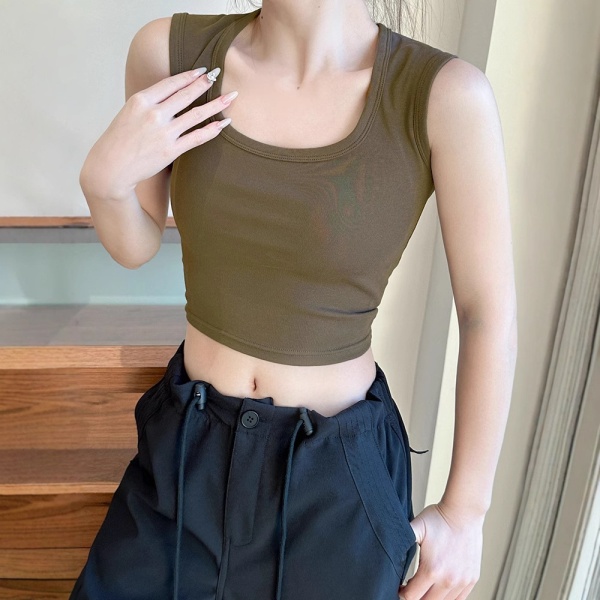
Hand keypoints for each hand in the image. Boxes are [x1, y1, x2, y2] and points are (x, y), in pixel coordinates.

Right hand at [81, 67, 236, 197]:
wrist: (111, 167)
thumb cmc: (119, 140)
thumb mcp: (129, 112)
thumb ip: (149, 103)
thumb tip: (170, 95)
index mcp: (141, 100)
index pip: (171, 83)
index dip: (189, 75)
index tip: (202, 70)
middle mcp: (154, 113)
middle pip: (186, 95)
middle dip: (205, 83)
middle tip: (219, 74)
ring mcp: (164, 132)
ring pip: (197, 114)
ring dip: (216, 105)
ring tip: (231, 97)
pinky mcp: (171, 150)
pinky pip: (197, 137)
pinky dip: (212, 130)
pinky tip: (224, 124)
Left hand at [398, 502, 482, 598]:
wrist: (464, 511)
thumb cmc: (439, 518)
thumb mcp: (416, 527)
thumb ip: (401, 540)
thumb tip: (387, 549)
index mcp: (432, 570)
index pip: (412, 596)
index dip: (402, 593)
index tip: (400, 587)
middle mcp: (448, 580)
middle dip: (416, 597)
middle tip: (410, 588)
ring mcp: (462, 581)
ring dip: (432, 598)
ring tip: (424, 588)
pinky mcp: (472, 579)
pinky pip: (459, 599)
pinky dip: (447, 598)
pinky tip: (439, 589)